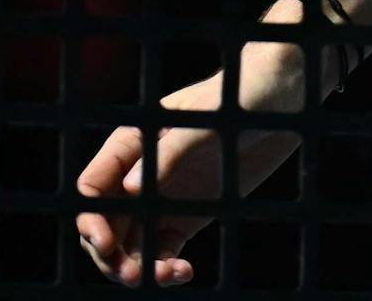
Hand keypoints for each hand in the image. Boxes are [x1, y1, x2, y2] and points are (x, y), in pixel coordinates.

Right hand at [74, 49, 311, 287]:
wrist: (281, 100)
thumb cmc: (238, 96)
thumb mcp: (206, 121)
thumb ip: (170, 152)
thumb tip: (129, 188)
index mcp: (131, 144)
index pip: (92, 187)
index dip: (90, 218)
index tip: (105, 243)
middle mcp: (139, 175)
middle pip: (105, 224)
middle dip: (110, 254)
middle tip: (132, 275)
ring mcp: (162, 198)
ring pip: (132, 245)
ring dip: (136, 268)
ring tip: (164, 276)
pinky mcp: (188, 216)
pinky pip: (164, 250)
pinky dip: (165, 267)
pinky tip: (183, 272)